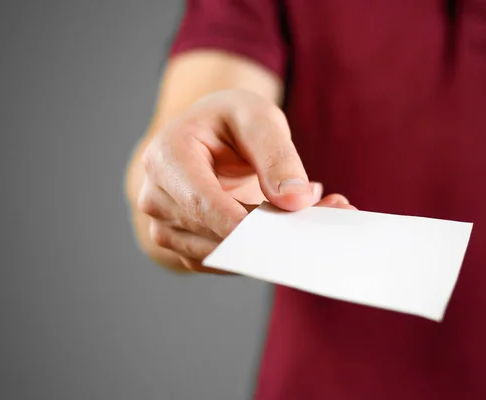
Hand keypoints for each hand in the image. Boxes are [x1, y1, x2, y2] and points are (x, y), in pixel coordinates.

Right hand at [137, 89, 354, 272]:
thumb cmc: (232, 120)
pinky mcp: (184, 244)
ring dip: (266, 246)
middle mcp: (156, 195)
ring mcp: (166, 225)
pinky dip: (257, 254)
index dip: (236, 223)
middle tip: (328, 214)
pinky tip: (289, 232)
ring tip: (316, 217)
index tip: (276, 236)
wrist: (212, 134)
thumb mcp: (259, 119)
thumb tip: (295, 201)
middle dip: (267, 232)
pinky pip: (221, 262)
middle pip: (210, 231)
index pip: (199, 201)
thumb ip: (277, 157)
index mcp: (167, 156)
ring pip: (217, 254)